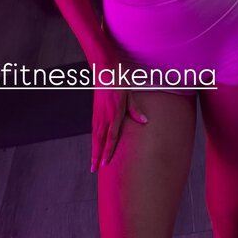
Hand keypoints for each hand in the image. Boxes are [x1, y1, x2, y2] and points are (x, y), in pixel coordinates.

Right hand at [90, 52, 148, 171]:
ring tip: (92, 162)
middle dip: (96, 156)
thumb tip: (144, 122)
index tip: (105, 164)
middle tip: (93, 170)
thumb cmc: (119, 79)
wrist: (104, 67)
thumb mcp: (130, 93)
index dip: (107, 152)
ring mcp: (97, 113)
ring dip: (93, 149)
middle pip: (99, 140)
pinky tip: (95, 144)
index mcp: (114, 113)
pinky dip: (94, 139)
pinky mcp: (95, 110)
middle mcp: (103, 116)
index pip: (110, 137)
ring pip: (94, 136)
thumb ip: (135, 109)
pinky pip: (94, 129)